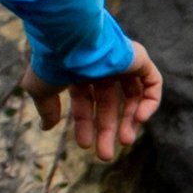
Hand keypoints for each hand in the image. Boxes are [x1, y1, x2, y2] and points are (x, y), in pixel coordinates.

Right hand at [26, 41, 162, 162]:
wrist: (68, 37)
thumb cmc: (51, 62)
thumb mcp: (41, 90)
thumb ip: (46, 108)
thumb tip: (47, 128)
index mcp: (77, 72)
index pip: (85, 102)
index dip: (85, 124)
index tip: (85, 144)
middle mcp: (100, 67)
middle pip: (109, 104)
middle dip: (107, 130)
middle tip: (105, 155)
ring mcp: (121, 63)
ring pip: (131, 97)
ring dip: (129, 121)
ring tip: (125, 141)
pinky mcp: (139, 59)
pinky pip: (151, 84)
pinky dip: (149, 103)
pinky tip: (138, 119)